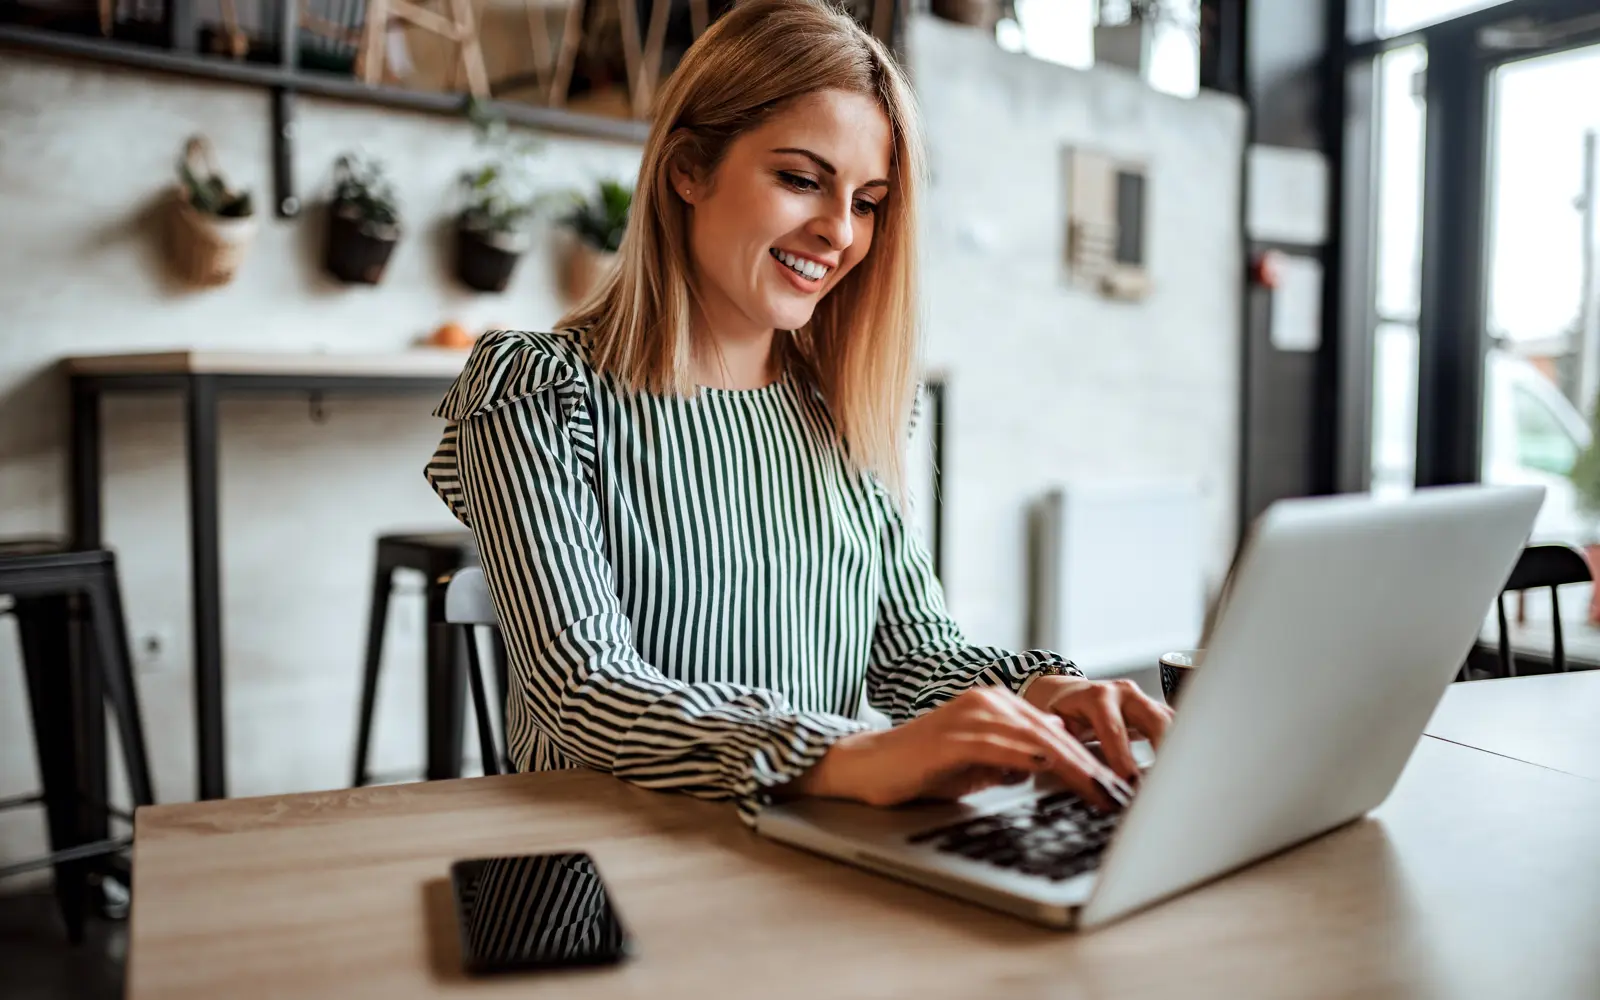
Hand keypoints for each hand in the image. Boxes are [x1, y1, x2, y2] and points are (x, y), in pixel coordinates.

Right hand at [791, 687, 1134, 810]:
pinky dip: (1031, 759)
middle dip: (1091, 764)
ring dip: (1072, 766)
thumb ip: (1011, 760)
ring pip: (1035, 739)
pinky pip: (1002, 747)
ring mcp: (970, 715)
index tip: (1115, 785)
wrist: (869, 767)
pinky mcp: (953, 736)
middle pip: (1052, 733)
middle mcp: (987, 702)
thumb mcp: (978, 765)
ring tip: (1099, 790)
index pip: (1054, 732)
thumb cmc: (921, 769)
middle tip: (1119, 792)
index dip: (1088, 758)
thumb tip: (1044, 764)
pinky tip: (1054, 770)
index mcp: (996, 705)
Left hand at [1021, 676, 1172, 784]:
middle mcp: (1125, 694)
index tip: (1130, 782)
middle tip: (1166, 782)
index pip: (1113, 730)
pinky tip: (1185, 769)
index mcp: (1097, 697)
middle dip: (1164, 751)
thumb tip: (1058, 758)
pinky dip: (1181, 746)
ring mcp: (1144, 699)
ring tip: (1181, 780)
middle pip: (1155, 720)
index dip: (1123, 758)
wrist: (1068, 692)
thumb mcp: (1053, 721)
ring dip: (1178, 750)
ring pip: (1171, 722)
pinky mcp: (1155, 709)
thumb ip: (1059, 738)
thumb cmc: (1061, 710)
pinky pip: (1175, 726)